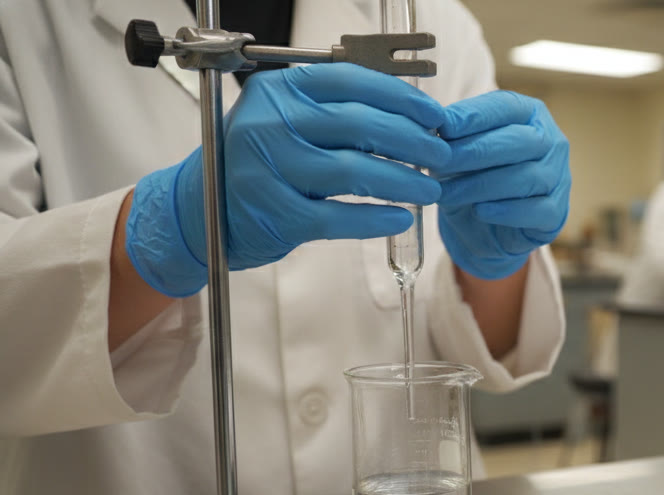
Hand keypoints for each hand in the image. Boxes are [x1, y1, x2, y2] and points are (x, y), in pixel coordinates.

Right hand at [124, 64, 447, 296]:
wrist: (198, 210)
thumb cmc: (257, 162)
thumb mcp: (287, 120)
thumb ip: (336, 111)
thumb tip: (409, 113)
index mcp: (279, 91)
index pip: (352, 83)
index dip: (402, 98)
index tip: (435, 116)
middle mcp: (271, 124)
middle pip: (361, 126)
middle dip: (414, 142)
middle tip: (442, 156)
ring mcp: (270, 169)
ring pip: (356, 172)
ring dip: (404, 182)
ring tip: (430, 190)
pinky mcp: (275, 213)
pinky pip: (339, 217)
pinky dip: (376, 219)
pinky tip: (400, 218)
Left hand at [435, 91, 569, 279]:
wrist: (486, 228)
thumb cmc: (473, 176)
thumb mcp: (460, 149)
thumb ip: (453, 134)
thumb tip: (434, 123)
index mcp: (529, 114)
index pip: (505, 107)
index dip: (473, 116)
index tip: (441, 126)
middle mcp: (552, 141)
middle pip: (521, 141)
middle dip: (475, 152)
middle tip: (438, 163)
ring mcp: (559, 178)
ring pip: (528, 177)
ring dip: (482, 185)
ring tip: (446, 193)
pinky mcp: (556, 214)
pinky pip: (537, 210)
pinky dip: (507, 211)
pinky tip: (480, 211)